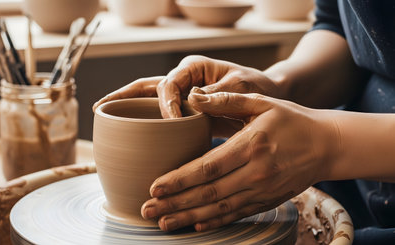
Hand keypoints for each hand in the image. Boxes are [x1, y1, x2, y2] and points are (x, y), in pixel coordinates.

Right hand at [93, 55, 280, 117]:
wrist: (267, 97)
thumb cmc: (256, 87)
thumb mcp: (241, 86)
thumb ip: (217, 93)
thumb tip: (191, 100)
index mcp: (194, 68)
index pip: (169, 84)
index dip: (165, 103)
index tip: (173, 122)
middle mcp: (183, 79)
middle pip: (146, 87)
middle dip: (123, 96)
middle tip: (100, 108)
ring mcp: (180, 94)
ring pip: (147, 98)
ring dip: (125, 106)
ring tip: (102, 115)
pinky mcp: (183, 111)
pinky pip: (158, 115)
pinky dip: (143, 121)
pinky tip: (128, 133)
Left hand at [140, 90, 338, 231]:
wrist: (326, 145)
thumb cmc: (291, 119)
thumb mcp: (261, 102)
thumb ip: (226, 100)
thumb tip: (192, 97)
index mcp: (250, 145)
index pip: (207, 167)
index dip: (180, 179)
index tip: (155, 186)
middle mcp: (255, 172)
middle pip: (208, 193)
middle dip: (175, 203)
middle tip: (147, 209)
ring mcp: (262, 190)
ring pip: (219, 209)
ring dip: (188, 218)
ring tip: (163, 222)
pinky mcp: (266, 200)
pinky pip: (236, 214)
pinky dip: (214, 222)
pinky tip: (195, 226)